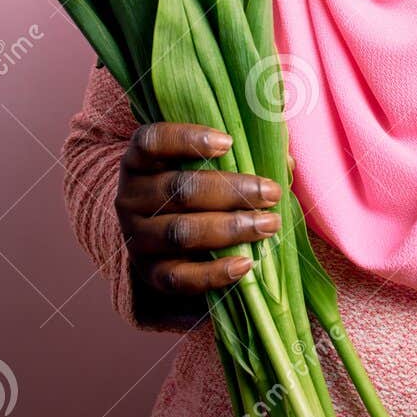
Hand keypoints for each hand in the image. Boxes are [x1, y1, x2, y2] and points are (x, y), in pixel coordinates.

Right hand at [114, 122, 282, 329]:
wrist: (164, 245)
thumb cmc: (196, 193)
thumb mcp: (208, 168)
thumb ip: (242, 156)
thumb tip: (286, 161)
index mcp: (139, 162)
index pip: (151, 141)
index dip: (187, 139)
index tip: (228, 142)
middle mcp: (130, 198)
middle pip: (178, 189)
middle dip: (231, 190)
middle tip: (271, 192)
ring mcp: (136, 238)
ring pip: (181, 232)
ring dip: (230, 228)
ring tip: (268, 225)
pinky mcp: (149, 274)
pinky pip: (179, 277)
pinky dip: (213, 273)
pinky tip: (245, 264)